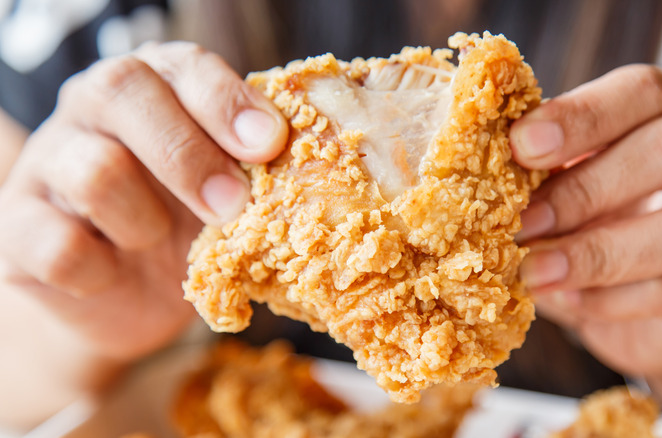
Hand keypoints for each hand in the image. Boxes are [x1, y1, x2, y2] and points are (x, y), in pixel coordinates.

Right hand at [0, 41, 286, 362]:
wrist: (129, 295)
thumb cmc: (191, 224)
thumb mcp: (229, 187)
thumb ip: (254, 165)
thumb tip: (315, 163)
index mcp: (154, 86)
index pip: (182, 66)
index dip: (226, 101)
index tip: (269, 144)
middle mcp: (92, 109)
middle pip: (121, 91)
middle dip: (188, 154)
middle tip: (232, 205)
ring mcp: (48, 163)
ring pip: (93, 170)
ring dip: (146, 219)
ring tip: (160, 240)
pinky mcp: (18, 227)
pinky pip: (57, 244)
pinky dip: (100, 269)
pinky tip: (116, 272)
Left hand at [511, 65, 661, 402]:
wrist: (652, 298)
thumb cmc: (600, 218)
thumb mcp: (572, 179)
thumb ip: (544, 167)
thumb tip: (479, 170)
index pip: (643, 91)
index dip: (581, 115)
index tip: (520, 146)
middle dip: (586, 187)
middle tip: (522, 220)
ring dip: (596, 252)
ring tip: (533, 271)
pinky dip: (609, 298)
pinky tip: (565, 301)